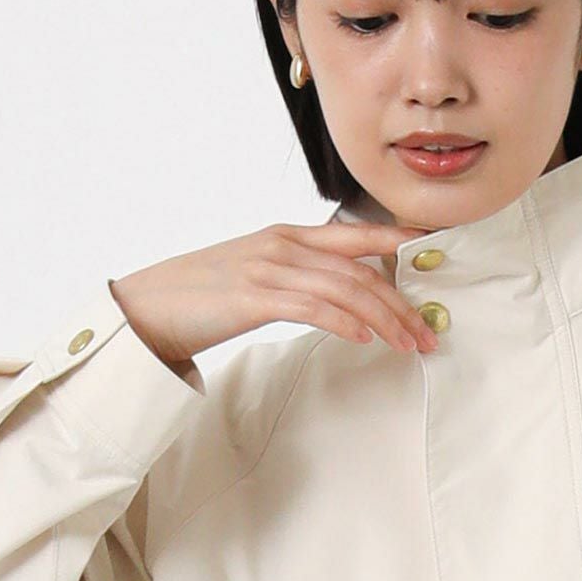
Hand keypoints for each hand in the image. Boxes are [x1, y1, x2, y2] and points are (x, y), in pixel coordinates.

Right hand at [108, 221, 440, 363]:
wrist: (149, 305)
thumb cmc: (201, 296)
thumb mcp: (255, 274)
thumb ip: (294, 277)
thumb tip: (334, 297)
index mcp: (286, 236)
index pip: (353, 234)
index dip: (396, 239)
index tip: (432, 246)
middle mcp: (283, 246)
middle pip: (359, 271)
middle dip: (400, 304)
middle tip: (427, 335)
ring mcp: (268, 269)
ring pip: (344, 290)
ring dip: (383, 320)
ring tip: (407, 346)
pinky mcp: (254, 297)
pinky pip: (312, 308)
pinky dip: (344, 322)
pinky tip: (365, 339)